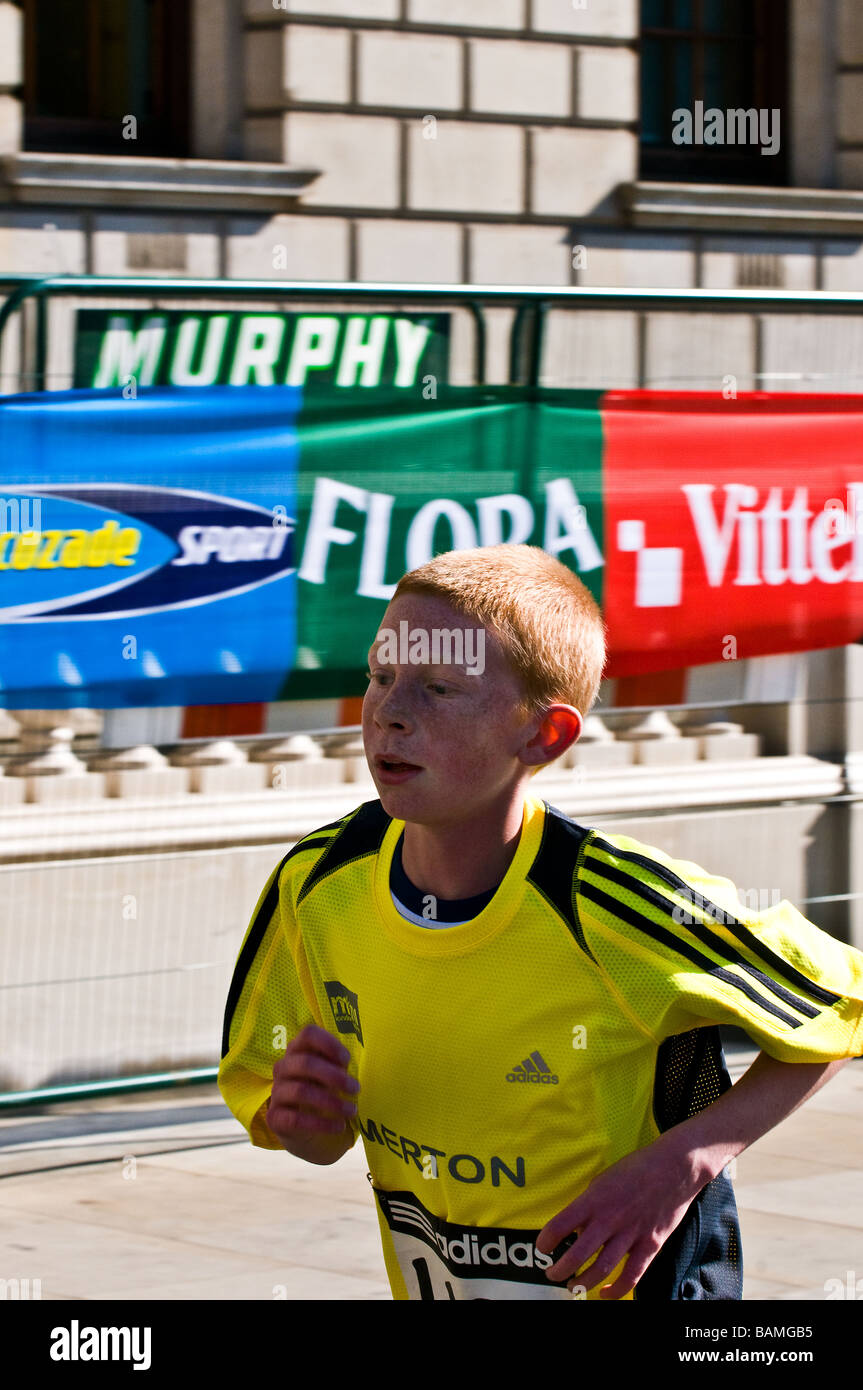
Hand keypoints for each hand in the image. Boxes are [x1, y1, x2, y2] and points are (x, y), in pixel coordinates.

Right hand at [266, 1024, 359, 1160]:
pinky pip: (296, 1119)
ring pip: (301, 1091)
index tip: (347, 1060)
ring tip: (352, 1110)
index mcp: (298, 1050)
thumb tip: (366, 1061)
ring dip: (332, 1101)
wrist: (307, 1130)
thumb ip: (342, 1065)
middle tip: (355, 1088)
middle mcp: (283, 1068)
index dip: (329, 1044)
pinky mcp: (275, 1118)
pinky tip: (339, 1126)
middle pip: (305, 1063)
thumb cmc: (324, 1092)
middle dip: (334, 1076)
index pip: (308, 1034)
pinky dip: (322, 1124)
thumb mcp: (332, 1075)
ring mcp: (276, 1092)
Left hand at [536, 1137, 704, 1299]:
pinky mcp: (651, 1244)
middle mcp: (609, 1219)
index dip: (545, 1242)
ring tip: (572, 1286)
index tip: (542, 1248)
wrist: (674, 1166)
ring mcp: (631, 1233)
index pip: (559, 1225)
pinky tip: (605, 1293)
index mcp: (594, 1199)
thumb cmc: (636, 1168)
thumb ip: (590, 1205)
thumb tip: (579, 1230)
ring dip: (583, 1282)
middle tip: (552, 1274)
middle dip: (560, 1270)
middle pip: (577, 1254)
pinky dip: (617, 1289)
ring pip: (601, 1269)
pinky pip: (632, 1275)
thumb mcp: (603, 1179)